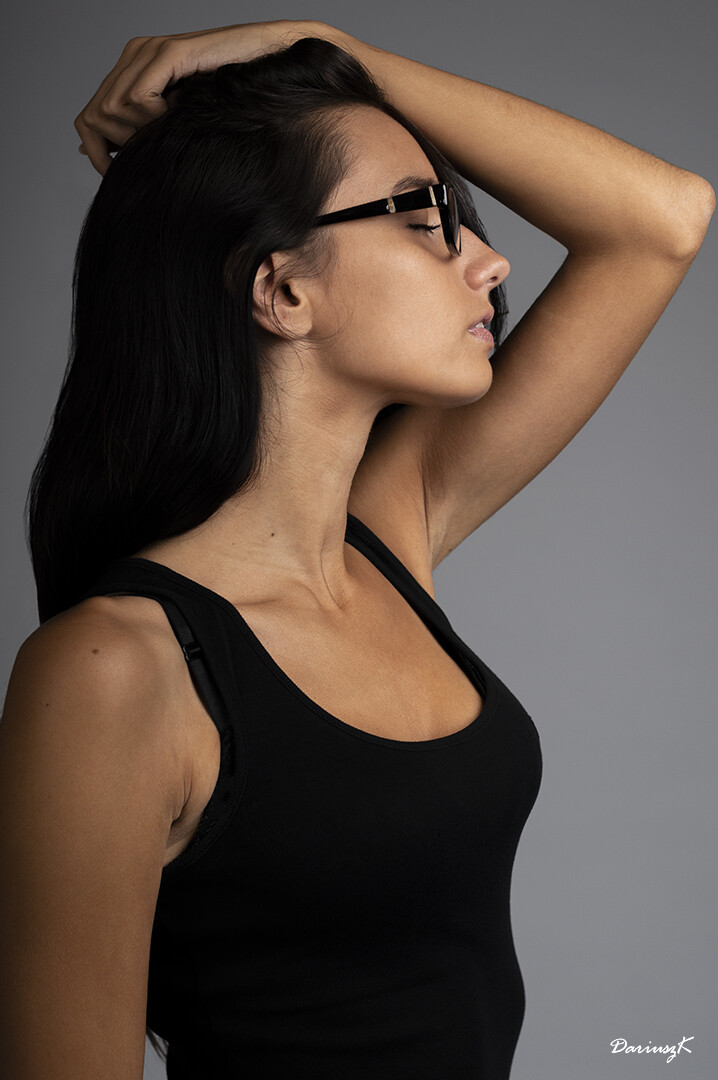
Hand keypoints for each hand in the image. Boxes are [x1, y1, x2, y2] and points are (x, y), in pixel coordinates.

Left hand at [74, 20, 324, 175]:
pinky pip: (138, 97)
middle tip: (157, 150)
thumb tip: (96, 154)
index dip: (97, 151)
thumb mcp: (180, 121)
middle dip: (121, 146)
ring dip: (141, 132)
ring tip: (175, 130)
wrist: (273, 64)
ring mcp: (150, 50)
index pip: (88, 116)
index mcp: (133, 69)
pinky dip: (154, 118)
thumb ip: (141, 131)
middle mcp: (135, 55)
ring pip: (111, 108)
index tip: (120, 173)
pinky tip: (180, 117)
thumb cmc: (234, 99)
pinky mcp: (170, 52)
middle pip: (95, 115)